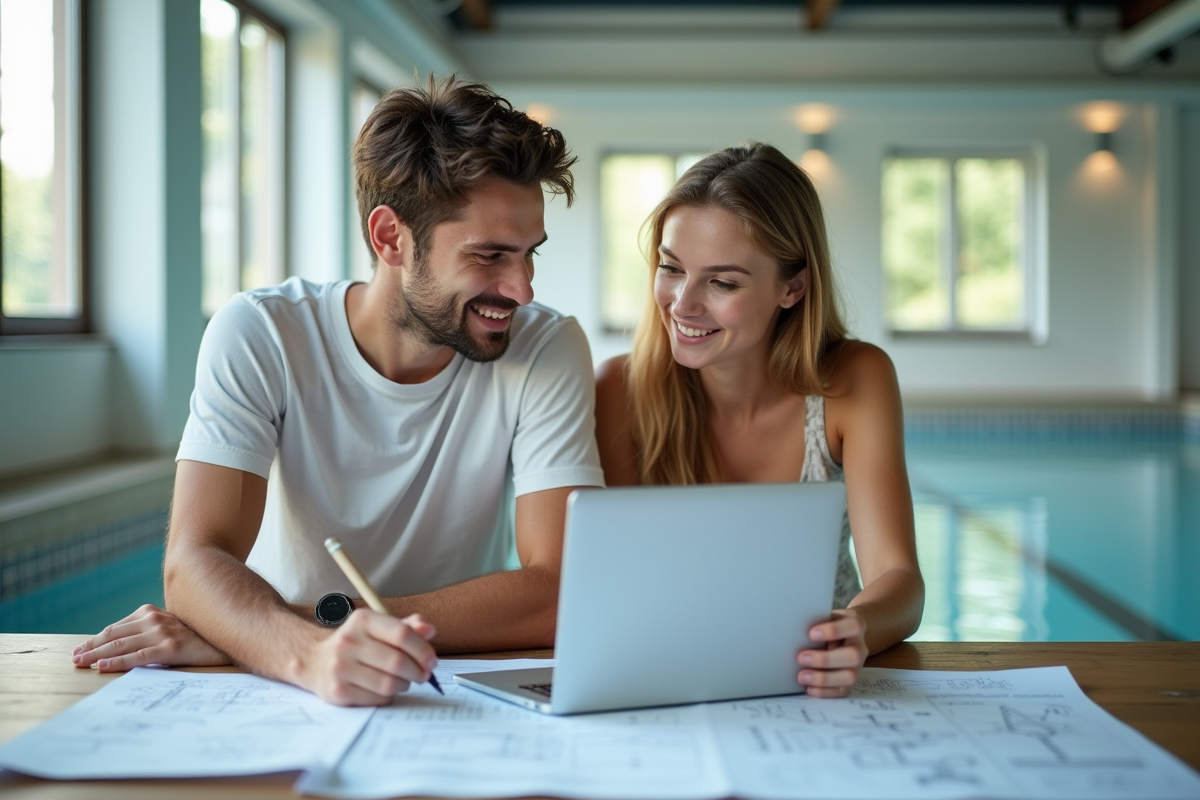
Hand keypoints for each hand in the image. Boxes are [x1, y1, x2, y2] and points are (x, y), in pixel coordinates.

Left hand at [72, 604, 231, 670]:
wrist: (226, 642)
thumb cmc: (196, 637)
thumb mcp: (169, 628)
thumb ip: (147, 631)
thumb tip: (120, 646)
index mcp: (151, 612)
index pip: (115, 628)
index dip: (95, 640)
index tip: (80, 650)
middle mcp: (154, 619)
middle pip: (113, 636)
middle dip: (90, 648)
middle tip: (73, 659)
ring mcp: (162, 633)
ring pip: (120, 646)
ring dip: (96, 656)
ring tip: (80, 664)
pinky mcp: (170, 648)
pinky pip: (136, 657)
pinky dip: (116, 662)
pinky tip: (102, 667)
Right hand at [299, 610, 437, 705]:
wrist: (315, 661)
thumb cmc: (357, 643)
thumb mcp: (379, 627)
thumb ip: (407, 627)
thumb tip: (429, 630)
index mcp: (362, 620)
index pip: (402, 634)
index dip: (423, 650)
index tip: (431, 660)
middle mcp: (348, 642)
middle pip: (398, 662)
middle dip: (418, 671)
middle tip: (423, 674)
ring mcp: (340, 668)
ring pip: (390, 683)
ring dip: (404, 685)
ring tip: (403, 681)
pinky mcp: (337, 692)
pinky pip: (377, 699)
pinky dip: (389, 696)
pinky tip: (385, 689)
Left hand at [796, 608, 867, 697]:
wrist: (845, 634)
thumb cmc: (829, 623)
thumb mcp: (825, 615)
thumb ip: (816, 620)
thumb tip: (795, 632)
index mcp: (856, 626)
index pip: (853, 626)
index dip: (833, 630)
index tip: (811, 633)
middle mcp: (860, 647)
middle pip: (853, 656)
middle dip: (825, 659)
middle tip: (801, 657)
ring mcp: (858, 666)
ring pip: (849, 677)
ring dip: (824, 679)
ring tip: (801, 676)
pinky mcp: (850, 681)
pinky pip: (842, 691)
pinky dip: (825, 692)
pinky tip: (809, 688)